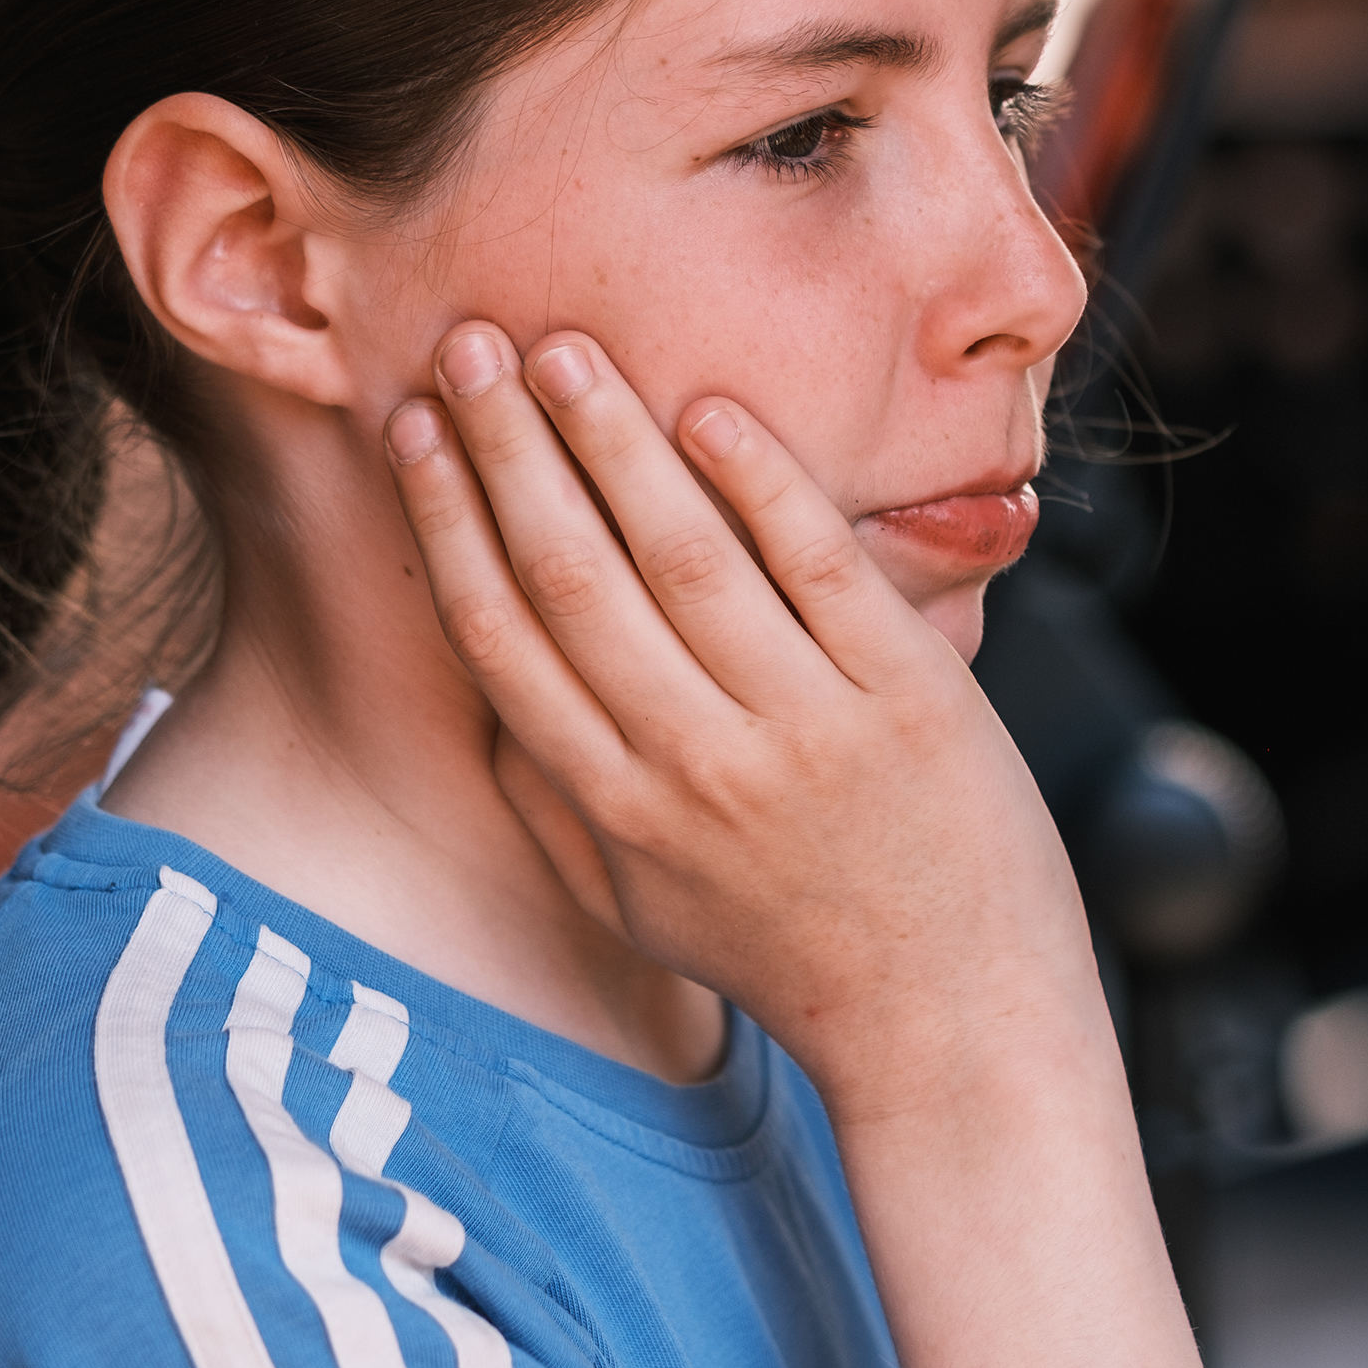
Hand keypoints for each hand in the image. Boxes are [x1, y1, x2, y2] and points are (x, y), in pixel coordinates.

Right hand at [382, 321, 1097, 1129]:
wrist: (954, 1023)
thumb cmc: (792, 952)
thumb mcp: (641, 908)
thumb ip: (557, 808)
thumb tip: (484, 702)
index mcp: (617, 809)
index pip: (502, 636)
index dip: (449, 521)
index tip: (412, 429)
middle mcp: (696, 766)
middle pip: (572, 575)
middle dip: (509, 450)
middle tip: (470, 345)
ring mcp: (806, 728)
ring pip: (684, 555)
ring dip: (613, 439)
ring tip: (565, 349)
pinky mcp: (908, 698)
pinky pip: (819, 566)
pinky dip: (761, 483)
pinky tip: (710, 411)